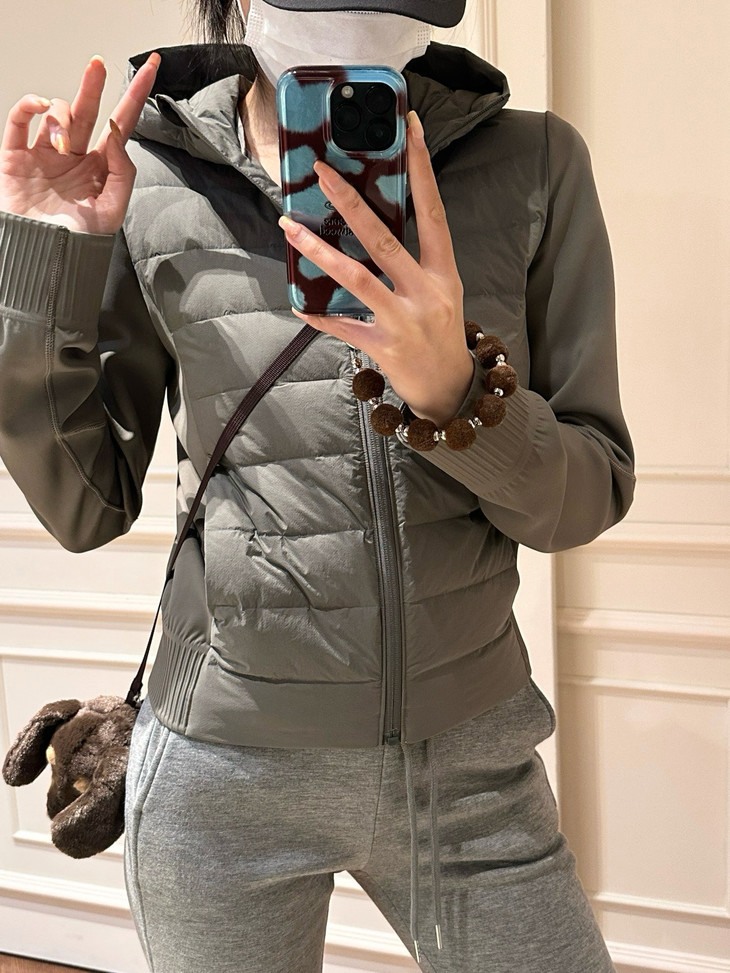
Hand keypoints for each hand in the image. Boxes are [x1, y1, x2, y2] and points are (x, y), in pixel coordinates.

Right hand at [0, 51, 160, 234]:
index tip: (151, 67)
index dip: (135, 95)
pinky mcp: (17, 155)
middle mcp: (74, 156)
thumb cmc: (78, 241)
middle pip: (87, 109)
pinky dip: (28, 107)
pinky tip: (38, 108)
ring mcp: (45, 153)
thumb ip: (122, 171)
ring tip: (61, 147)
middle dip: (93, 85)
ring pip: (55, 114)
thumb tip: (116, 135)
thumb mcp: (112, 210)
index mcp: (99, 167)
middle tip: (98, 64)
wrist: (43, 256)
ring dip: (60, 120)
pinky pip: (20, 120)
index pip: (120, 124)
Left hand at [278, 110, 473, 426]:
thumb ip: (414, 259)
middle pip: (384, 239)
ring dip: (319, 252)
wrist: (451, 390)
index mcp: (443, 272)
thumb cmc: (441, 334)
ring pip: (357, 278)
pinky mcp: (384, 348)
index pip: (433, 211)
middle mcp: (426, 293)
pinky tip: (298, 303)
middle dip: (350, 202)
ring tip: (289, 228)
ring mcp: (404, 321)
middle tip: (320, 173)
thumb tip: (370, 222)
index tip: (408, 129)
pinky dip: (319, 314)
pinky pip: (343, 326)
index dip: (422, 169)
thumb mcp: (441, 291)